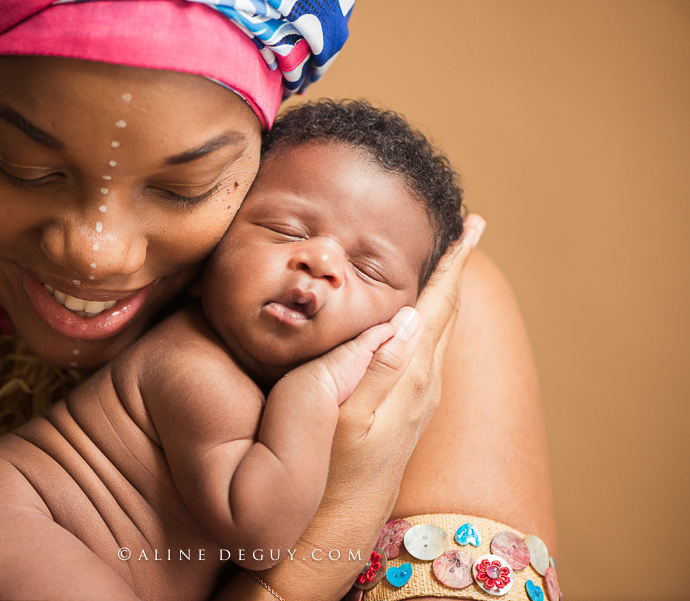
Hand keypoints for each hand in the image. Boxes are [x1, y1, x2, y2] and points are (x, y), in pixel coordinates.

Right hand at [239, 215, 485, 600]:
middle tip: (467, 229)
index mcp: (412, 375)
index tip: (473, 224)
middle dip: (457, 268)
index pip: (441, 305)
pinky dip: (433, 318)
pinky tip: (424, 317)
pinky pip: (430, 348)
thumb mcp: (350, 415)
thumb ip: (380, 365)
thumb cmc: (332, 466)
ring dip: (448, 292)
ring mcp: (420, 397)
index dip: (455, 262)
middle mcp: (425, 382)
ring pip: (441, 329)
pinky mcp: (410, 408)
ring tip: (449, 261)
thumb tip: (413, 317)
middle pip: (449, 312)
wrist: (338, 519)